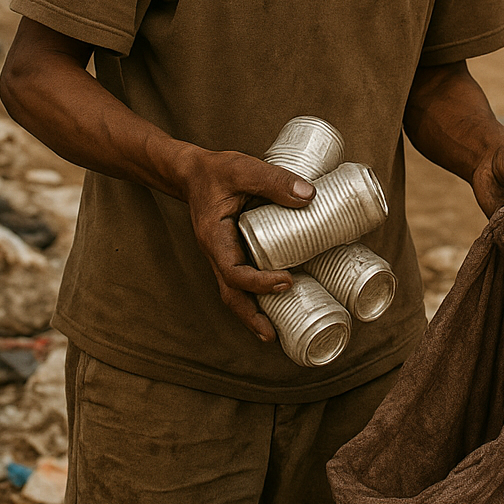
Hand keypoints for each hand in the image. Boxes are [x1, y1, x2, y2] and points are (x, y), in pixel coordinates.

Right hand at [176, 148, 317, 341]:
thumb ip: (273, 180)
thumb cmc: (215, 171)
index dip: (258, 283)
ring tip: (275, 333)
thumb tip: (310, 196)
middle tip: (272, 335)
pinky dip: (257, 293)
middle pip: (230, 293)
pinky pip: (244, 277)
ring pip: (235, 291)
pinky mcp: (235, 250)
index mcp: (214, 237)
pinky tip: (278, 300)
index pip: (232, 271)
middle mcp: (217, 252)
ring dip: (252, 313)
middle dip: (249, 317)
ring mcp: (225, 254)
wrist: (193, 172)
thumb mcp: (242, 169)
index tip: (286, 282)